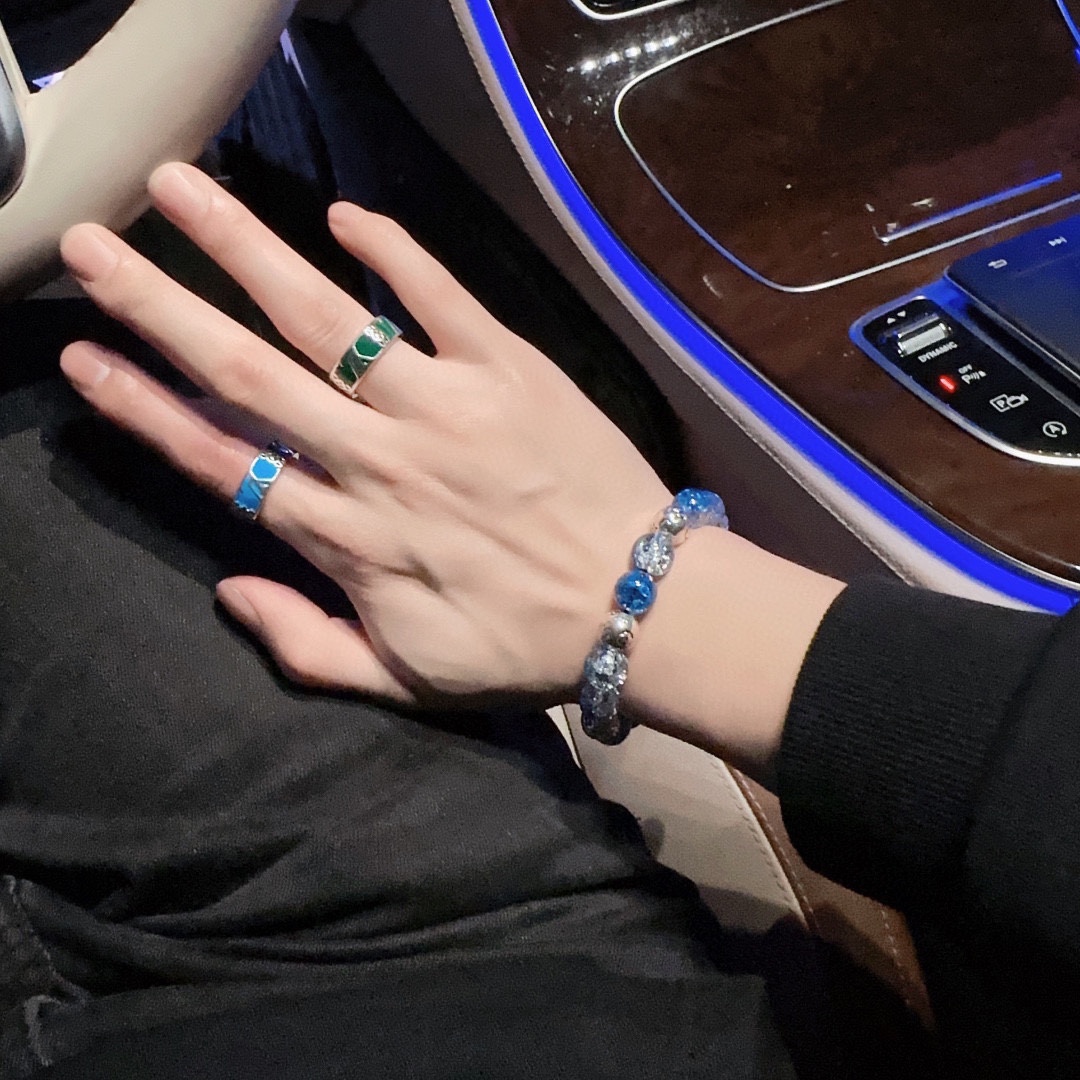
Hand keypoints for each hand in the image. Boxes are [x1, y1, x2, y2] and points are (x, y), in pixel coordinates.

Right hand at [59, 163, 671, 708]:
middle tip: (90, 248)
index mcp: (348, 538)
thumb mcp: (407, 679)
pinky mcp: (511, 370)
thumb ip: (307, 646)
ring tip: (181, 192)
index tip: (87, 360)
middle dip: (159, 307)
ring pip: (325, 320)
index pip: (222, 461)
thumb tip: (229, 589)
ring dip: (246, 250)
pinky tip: (345, 216)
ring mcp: (445, 408)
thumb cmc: (524, 646)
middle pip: (248, 374)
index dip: (145, 409)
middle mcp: (381, 463)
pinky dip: (395, 253)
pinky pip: (442, 297)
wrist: (643, 606)